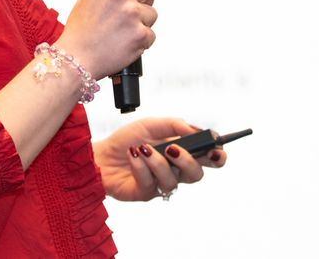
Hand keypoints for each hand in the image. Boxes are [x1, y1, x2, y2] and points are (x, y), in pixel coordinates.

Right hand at [55, 0, 156, 78]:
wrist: (75, 59)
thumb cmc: (80, 30)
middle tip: (127, 11)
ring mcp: (132, 13)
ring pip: (152, 13)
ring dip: (141, 22)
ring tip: (120, 30)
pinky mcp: (140, 34)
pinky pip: (151, 33)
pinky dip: (141, 40)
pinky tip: (123, 42)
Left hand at [92, 117, 226, 201]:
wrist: (101, 154)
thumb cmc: (127, 140)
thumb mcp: (151, 124)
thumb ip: (175, 125)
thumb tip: (195, 130)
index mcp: (181, 152)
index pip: (208, 158)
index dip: (217, 156)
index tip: (216, 149)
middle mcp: (175, 170)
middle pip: (197, 175)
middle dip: (189, 162)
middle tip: (174, 150)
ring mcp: (161, 183)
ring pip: (174, 181)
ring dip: (159, 163)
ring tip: (144, 149)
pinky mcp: (146, 193)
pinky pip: (151, 183)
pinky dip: (141, 166)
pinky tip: (133, 155)